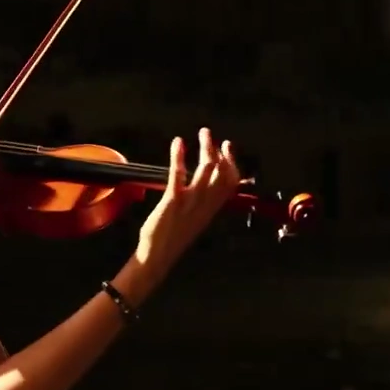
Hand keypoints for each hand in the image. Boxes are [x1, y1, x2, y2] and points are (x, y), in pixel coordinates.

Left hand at [133, 127, 241, 281]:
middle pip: (221, 172)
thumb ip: (203, 204)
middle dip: (218, 150)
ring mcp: (190, 203)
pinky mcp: (173, 202)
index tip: (227, 147)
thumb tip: (204, 188)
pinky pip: (179, 175)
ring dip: (205, 147)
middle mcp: (205, 205)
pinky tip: (178, 142)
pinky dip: (178, 155)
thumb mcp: (194, 220)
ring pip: (206, 170)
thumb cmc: (172, 238)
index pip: (231, 182)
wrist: (157, 257)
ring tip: (202, 133)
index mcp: (212, 209)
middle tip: (209, 134)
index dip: (232, 162)